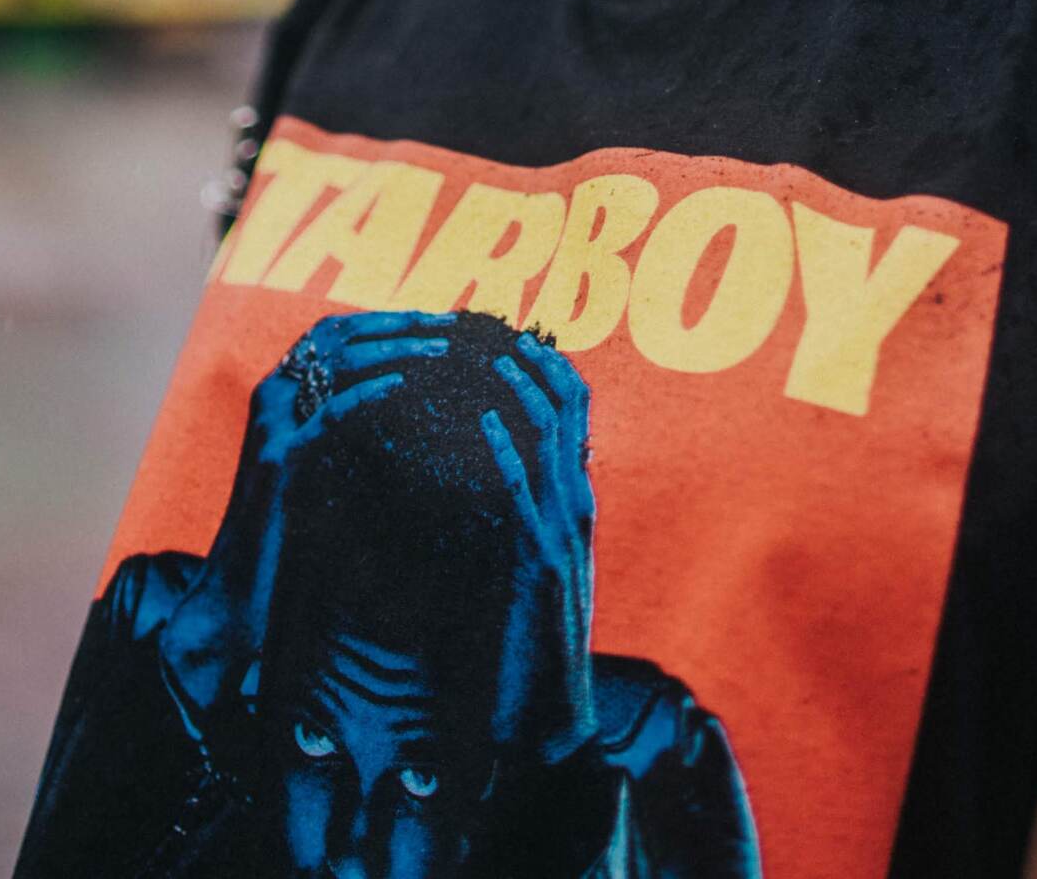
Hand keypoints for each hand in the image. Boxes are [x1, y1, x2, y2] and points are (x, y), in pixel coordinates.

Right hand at [161, 311, 449, 728]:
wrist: (241, 596)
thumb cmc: (290, 535)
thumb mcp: (325, 468)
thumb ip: (356, 431)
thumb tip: (417, 402)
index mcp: (284, 392)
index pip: (340, 331)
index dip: (391, 320)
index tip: (442, 322)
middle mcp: (273, 396)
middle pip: (341, 334)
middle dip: (400, 325)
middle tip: (454, 328)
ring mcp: (274, 424)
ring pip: (337, 361)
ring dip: (396, 348)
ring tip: (446, 349)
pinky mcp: (280, 460)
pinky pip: (328, 412)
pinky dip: (368, 393)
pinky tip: (405, 387)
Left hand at [482, 330, 598, 765]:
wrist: (546, 718)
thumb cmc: (519, 640)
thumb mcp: (513, 557)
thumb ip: (500, 505)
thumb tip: (462, 453)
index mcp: (569, 498)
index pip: (568, 401)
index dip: (534, 354)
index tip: (491, 322)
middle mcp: (574, 505)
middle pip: (563, 402)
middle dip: (522, 353)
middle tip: (477, 318)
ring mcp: (563, 534)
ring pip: (549, 436)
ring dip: (513, 387)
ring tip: (474, 349)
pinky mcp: (543, 567)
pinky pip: (531, 494)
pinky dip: (510, 451)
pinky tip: (483, 422)